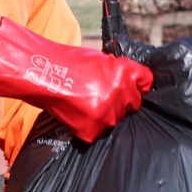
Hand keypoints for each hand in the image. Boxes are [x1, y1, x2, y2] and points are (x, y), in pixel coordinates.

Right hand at [0, 20, 153, 143]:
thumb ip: (121, 72)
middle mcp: (121, 93)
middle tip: (101, 95)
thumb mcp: (101, 60)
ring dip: (106, 114)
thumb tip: (136, 84)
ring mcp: (108, 114)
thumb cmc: (69, 63)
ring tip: (86, 103)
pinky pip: (99, 131)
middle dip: (121, 100)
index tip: (135, 87)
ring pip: (116, 119)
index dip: (139, 84)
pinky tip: (78, 114)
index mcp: (125, 73)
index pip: (147, 81)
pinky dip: (90, 126)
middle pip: (134, 103)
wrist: (44, 74)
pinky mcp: (93, 130)